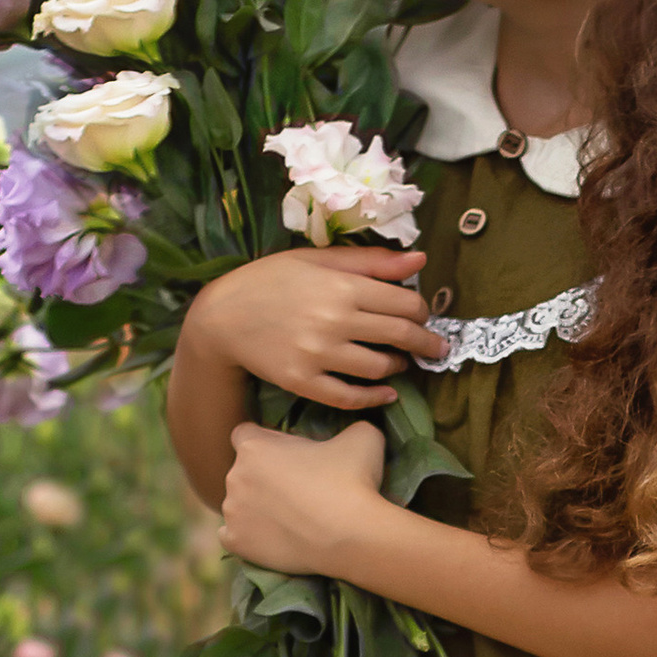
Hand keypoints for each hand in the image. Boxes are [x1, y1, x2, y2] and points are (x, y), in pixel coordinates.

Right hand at [193, 245, 444, 410]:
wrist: (222, 316)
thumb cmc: (271, 280)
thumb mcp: (317, 259)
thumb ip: (370, 261)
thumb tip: (420, 258)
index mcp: (342, 286)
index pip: (405, 302)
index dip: (422, 310)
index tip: (423, 315)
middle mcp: (334, 321)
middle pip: (400, 335)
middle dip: (426, 343)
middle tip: (435, 347)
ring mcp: (319, 355)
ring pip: (380, 368)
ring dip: (399, 367)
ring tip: (400, 362)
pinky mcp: (304, 382)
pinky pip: (350, 397)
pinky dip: (375, 398)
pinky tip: (387, 393)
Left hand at [220, 417, 391, 575]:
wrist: (352, 536)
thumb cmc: (353, 481)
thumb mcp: (362, 436)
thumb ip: (349, 427)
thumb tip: (354, 427)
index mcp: (254, 446)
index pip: (245, 434)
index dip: (266, 443)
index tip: (286, 455)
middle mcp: (235, 476)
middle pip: (242, 471)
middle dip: (262, 477)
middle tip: (295, 489)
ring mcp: (232, 511)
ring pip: (238, 504)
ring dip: (255, 507)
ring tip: (289, 518)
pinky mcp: (236, 541)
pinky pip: (232, 535)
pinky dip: (248, 537)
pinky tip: (270, 538)